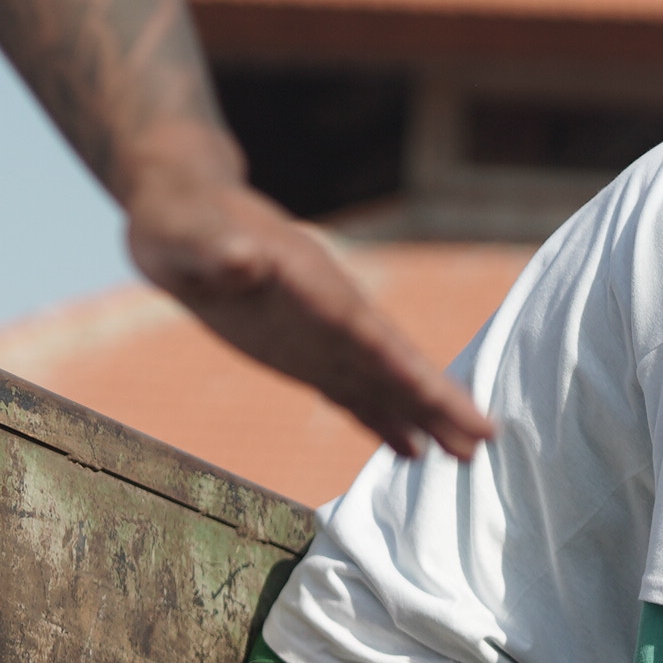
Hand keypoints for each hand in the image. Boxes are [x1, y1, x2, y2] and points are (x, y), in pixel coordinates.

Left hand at [128, 171, 492, 461]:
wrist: (178, 207)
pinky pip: (348, 389)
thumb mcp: (187, 233)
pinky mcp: (299, 351)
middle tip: (486, 442)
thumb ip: (218, 248)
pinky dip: (379, 417)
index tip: (462, 409)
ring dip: (419, 415)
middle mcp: (330, 313)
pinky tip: (406, 446)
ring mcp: (319, 334)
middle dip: (439, 403)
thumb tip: (242, 259)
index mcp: (315, 289)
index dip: (422, 380)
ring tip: (462, 454)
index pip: (380, 344)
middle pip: (395, 366)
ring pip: (380, 381)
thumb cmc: (177, 217)